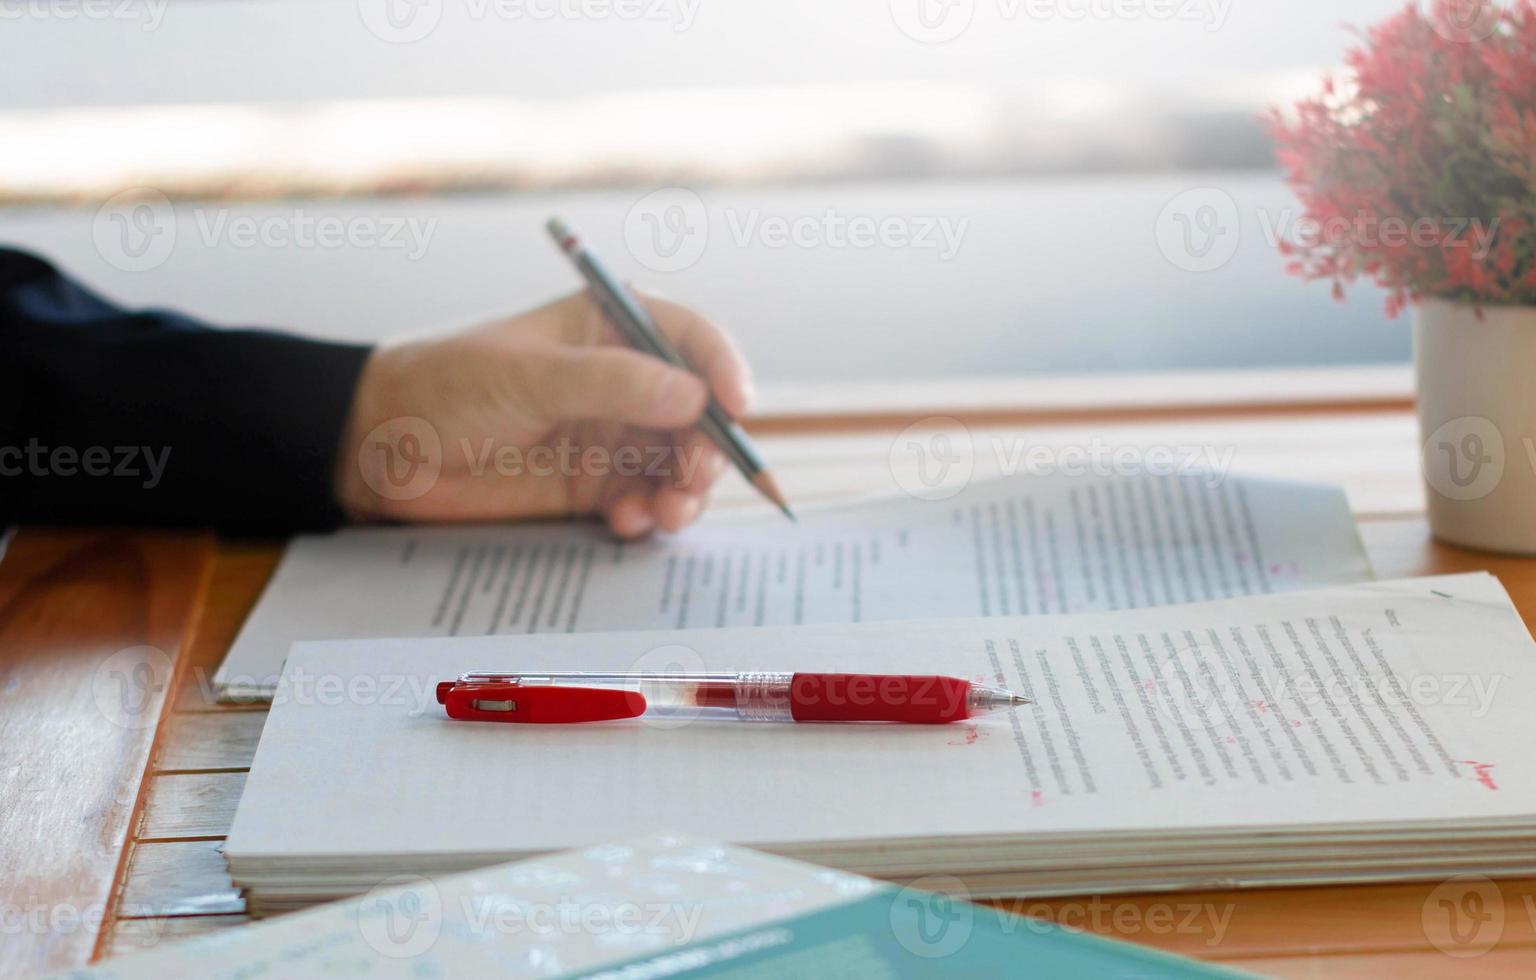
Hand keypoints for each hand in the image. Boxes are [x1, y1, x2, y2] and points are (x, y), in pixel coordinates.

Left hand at [335, 290, 752, 537]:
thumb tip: (693, 396)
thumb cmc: (444, 386)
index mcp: (610, 327)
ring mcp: (611, 436)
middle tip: (694, 478)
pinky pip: (645, 502)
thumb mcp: (527, 376)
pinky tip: (625, 523)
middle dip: (708, 447)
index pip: (690, 339)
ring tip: (667, 512)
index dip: (723, 370)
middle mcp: (624, 381)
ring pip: (680, 463)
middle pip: (699, 411)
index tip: (738, 407)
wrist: (380, 451)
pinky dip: (648, 516)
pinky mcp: (593, 487)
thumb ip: (611, 384)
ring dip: (687, 491)